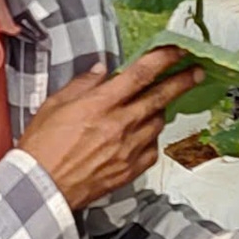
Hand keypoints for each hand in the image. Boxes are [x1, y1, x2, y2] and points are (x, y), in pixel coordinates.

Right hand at [17, 47, 203, 210]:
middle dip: (183, 81)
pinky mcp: (130, 170)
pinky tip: (142, 135)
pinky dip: (150, 138)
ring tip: (155, 106)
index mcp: (101, 104)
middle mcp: (120, 124)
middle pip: (160, 97)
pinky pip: (152, 149)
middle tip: (197, 72)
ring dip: (160, 110)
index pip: (141, 74)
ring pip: (158, 123)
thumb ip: (82, 85)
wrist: (41, 187)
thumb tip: (102, 71)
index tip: (179, 51)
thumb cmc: (42, 146)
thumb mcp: (54, 105)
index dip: (164, 59)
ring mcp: (128, 149)